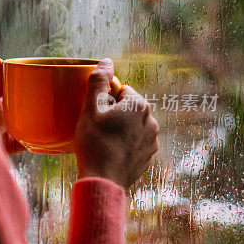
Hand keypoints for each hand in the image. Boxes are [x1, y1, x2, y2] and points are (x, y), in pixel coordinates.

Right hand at [74, 58, 159, 189]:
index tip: (97, 114)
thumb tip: (106, 61)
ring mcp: (152, 140)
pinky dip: (125, 144)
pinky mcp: (148, 156)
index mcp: (139, 105)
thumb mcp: (91, 109)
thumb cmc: (95, 144)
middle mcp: (152, 120)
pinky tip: (111, 153)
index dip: (106, 100)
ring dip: (120, 129)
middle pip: (128, 108)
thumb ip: (99, 82)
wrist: (103, 182)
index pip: (121, 91)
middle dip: (114, 114)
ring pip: (132, 125)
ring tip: (104, 143)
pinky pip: (135, 142)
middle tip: (98, 128)